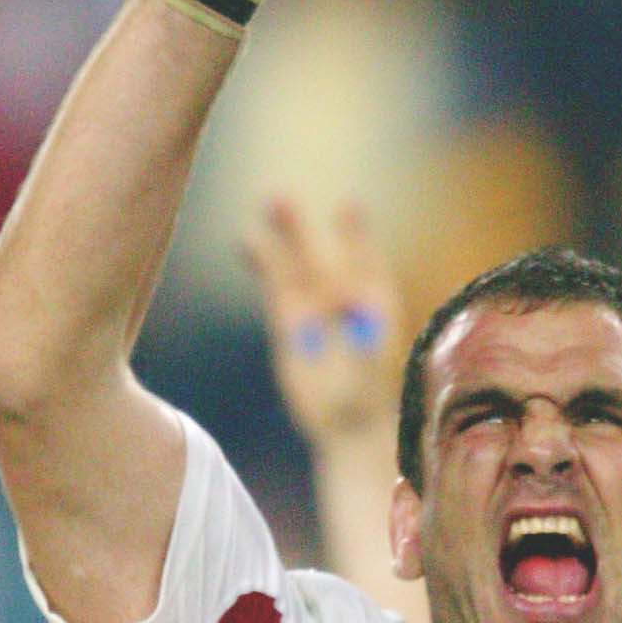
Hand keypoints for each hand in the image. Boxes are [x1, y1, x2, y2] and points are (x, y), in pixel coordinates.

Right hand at [244, 198, 403, 440]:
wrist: (351, 424)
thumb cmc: (368, 398)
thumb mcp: (368, 370)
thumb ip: (360, 340)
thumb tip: (349, 307)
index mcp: (374, 302)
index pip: (364, 259)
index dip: (356, 235)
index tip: (348, 206)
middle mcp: (343, 298)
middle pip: (320, 255)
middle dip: (301, 230)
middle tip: (280, 198)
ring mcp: (314, 308)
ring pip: (294, 264)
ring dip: (281, 236)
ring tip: (266, 202)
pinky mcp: (289, 323)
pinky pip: (275, 286)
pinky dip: (264, 264)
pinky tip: (247, 240)